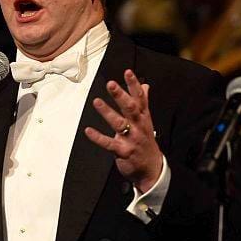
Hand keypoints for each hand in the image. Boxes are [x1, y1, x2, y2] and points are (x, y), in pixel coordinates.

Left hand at [84, 69, 162, 193]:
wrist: (152, 169)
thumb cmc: (145, 141)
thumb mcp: (147, 120)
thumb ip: (144, 102)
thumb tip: (145, 85)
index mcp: (143, 117)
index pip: (140, 98)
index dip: (134, 85)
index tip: (128, 72)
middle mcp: (139, 126)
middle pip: (131, 108)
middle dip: (121, 96)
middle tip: (111, 84)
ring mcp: (131, 139)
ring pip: (119, 124)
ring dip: (108, 113)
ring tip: (96, 102)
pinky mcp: (123, 152)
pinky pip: (109, 144)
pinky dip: (98, 138)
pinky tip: (88, 131)